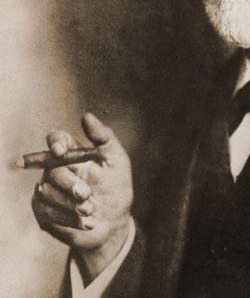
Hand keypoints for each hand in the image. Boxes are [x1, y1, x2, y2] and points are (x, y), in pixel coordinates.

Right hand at [31, 113, 133, 280]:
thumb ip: (103, 137)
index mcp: (72, 152)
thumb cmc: (115, 185)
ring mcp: (47, 190)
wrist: (114, 220)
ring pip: (47, 193)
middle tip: (87, 194)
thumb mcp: (116, 159)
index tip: (60, 151)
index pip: (57, 139)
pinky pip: (48, 213)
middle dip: (70, 184)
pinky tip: (87, 223)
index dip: (55, 142)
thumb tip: (87, 116)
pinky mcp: (43, 213)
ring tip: (91, 210)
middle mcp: (55, 168)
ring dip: (71, 204)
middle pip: (52, 171)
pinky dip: (69, 219)